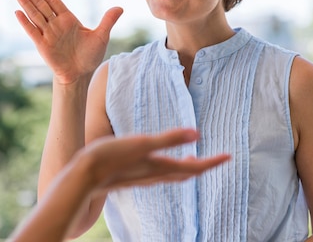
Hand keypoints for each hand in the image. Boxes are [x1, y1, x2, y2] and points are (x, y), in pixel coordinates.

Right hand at [13, 0, 122, 84]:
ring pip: (35, 15)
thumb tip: (120, 7)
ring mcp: (48, 34)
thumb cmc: (90, 56)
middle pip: (41, 5)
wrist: (80, 74)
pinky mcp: (43, 45)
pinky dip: (25, 22)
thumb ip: (107, 21)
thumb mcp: (101, 37)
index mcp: (68, 19)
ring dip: (25, 3)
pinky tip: (17, 12)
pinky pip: (33, 31)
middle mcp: (56, 25)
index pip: (53, 1)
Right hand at [76, 128, 229, 193]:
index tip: (229, 156)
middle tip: (216, 158)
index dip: (213, 162)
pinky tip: (160, 162)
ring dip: (186, 167)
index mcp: (160, 167)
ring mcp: (142, 178)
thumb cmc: (111, 157)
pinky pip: (158, 174)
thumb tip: (197, 134)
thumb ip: (169, 139)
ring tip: (193, 158)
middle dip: (203, 166)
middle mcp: (154, 175)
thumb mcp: (141, 143)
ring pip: (172, 175)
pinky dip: (169, 168)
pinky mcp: (131, 177)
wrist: (83, 177)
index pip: (194, 166)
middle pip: (186, 173)